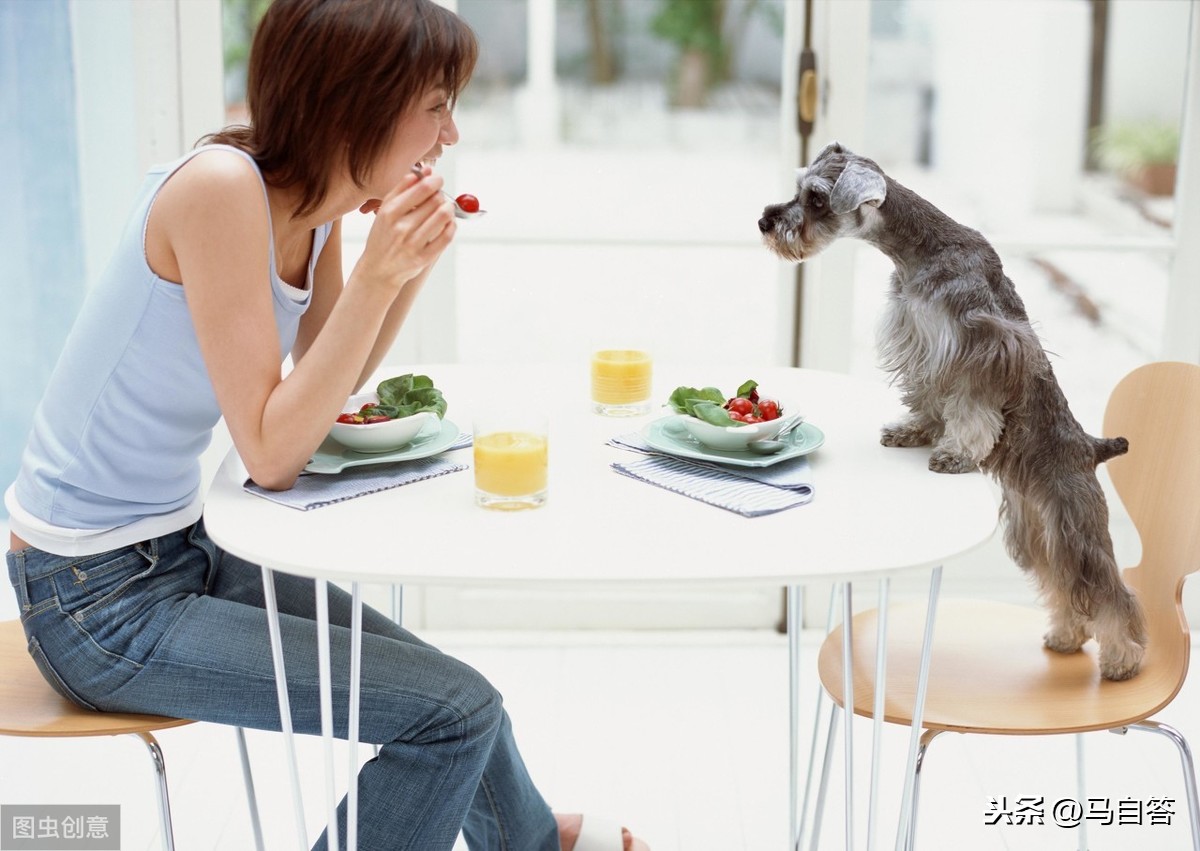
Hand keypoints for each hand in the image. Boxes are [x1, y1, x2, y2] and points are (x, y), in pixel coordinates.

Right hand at [353, 170, 456, 295]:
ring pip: (443, 216)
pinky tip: (448, 223)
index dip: (435, 181)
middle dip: (441, 195)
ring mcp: (413, 244)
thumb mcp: (385, 210)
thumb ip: (403, 188)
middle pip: (435, 201)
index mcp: (389, 212)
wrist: (378, 270)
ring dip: (449, 208)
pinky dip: (452, 226)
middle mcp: (401, 228)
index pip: (422, 188)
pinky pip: (447, 236)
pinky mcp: (424, 257)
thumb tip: (426, 170)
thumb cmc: (383, 236)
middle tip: (439, 197)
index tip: (437, 180)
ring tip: (445, 208)